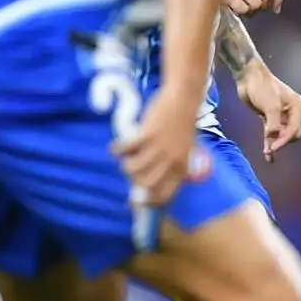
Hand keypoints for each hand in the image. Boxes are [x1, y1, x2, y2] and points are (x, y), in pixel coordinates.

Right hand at [112, 88, 203, 207]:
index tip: (137, 200)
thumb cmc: (182, 124)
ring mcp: (159, 147)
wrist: (183, 99)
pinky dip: (117, 149)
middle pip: (145, 185)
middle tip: (131, 171)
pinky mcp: (147, 134)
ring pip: (132, 169)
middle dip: (134, 181)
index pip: (165, 195)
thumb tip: (150, 182)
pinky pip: (125, 149)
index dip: (149, 202)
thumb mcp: (184, 149)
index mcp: (182, 167)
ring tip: (126, 156)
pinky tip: (116, 146)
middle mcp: (171, 160)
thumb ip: (171, 166)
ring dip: (125, 164)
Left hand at [234, 59, 300, 161]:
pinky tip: (268, 153)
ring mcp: (280, 115)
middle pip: (291, 133)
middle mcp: (291, 111)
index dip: (284, 140)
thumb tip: (273, 137)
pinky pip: (272, 132)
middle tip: (271, 148)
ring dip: (275, 144)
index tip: (273, 148)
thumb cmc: (262, 87)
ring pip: (281, 134)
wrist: (248, 77)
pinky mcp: (269, 117)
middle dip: (282, 141)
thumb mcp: (271, 105)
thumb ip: (274, 123)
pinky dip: (270, 141)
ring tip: (269, 155)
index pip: (294, 129)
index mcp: (297, 106)